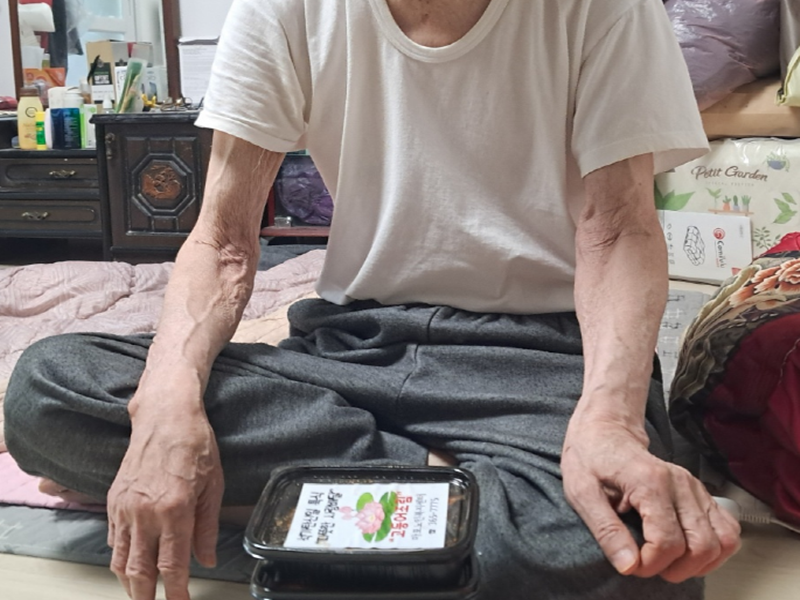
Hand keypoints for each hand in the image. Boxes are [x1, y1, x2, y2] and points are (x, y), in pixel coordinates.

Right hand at [107, 401, 224, 599]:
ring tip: (141, 596)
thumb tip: (205, 560)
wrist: (166, 417)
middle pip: (139, 572)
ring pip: (120, 561)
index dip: (176, 592)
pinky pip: (114, 540)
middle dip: (146, 597)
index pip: (172, 566)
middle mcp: (145, 513)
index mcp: (175, 510)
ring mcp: (125, 508)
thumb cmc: (195, 446)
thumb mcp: (214, 486)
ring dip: (129, 584)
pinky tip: (130, 565)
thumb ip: (207, 528)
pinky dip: (120, 558)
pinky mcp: (114, 501)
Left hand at [561, 416, 740, 581]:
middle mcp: (680, 484)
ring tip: (670, 563)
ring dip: (700, 563)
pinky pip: (728, 529)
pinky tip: (689, 552)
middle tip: (650, 566)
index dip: (651, 564)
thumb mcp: (582, 493)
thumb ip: (606, 531)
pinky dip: (716, 549)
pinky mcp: (701, 493)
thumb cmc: (591, 458)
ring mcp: (694, 488)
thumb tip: (628, 565)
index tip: (631, 565)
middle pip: (702, 545)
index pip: (667, 542)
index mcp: (650, 483)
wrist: (605, 432)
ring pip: (723, 541)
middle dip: (677, 569)